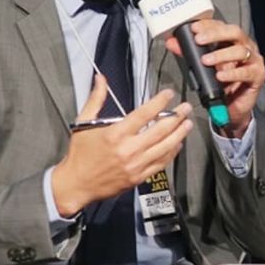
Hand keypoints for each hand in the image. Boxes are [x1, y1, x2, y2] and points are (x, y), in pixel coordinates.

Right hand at [51, 75, 192, 216]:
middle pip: (160, 130)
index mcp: (115, 134)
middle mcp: (128, 149)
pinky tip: (178, 144)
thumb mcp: (83, 123)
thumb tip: (101, 79)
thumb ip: (96, 99)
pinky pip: (161, 163)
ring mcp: (136, 164)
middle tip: (186, 107)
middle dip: (177, 116)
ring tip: (188, 123)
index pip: (144, 114)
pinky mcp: (139, 177)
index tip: (169, 94)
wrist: (76, 184)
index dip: (160, 102)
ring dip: (180, 133)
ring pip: (166, 147)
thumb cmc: (80, 154)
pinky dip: (172, 152)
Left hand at [165, 19, 264, 138]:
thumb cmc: (221, 83)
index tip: (194, 28)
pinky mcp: (257, 75)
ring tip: (206, 61)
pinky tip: (220, 76)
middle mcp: (245, 47)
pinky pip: (246, 72)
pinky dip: (232, 73)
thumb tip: (172, 42)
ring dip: (221, 54)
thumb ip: (189, 53)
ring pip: (240, 51)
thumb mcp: (203, 66)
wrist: (233, 107)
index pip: (222, 26)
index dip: (208, 25)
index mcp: (232, 41)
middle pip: (235, 32)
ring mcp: (253, 60)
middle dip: (215, 34)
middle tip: (199, 40)